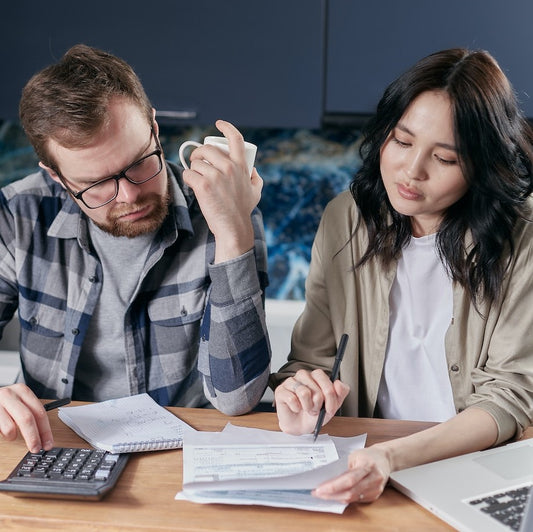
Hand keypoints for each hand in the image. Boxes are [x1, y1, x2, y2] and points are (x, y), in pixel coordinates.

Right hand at [0, 383, 53, 451]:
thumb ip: (31, 413)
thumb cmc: (4, 402)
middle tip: (35, 448)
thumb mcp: (19, 401)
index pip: (39, 412)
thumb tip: (43, 435)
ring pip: (10, 428)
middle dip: (33, 437)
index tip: (48, 443)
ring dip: (12, 436)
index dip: (45, 430)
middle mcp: (10, 395)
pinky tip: (1, 428)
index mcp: (22, 391)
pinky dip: (2, 434)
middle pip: (27, 419)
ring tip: (10, 434)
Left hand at [182, 119, 262, 262]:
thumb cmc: (243, 210)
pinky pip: (188, 174)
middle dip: (198, 153)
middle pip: (207, 149)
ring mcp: (215, 176)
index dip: (226, 127)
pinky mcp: (203, 186)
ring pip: (196, 163)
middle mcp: (229, 168)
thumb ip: (256, 178)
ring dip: (193, 169)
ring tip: (196, 178)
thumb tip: (253, 169)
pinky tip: (192, 185)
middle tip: (196, 161)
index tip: (219, 123)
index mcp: (241, 166)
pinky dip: (188, 179)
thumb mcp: (256, 191)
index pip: (235, 138)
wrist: (233, 227)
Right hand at [274, 368, 349, 434]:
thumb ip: (341, 393)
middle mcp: (303, 375)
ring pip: (304, 393)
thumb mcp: (332, 405)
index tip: (329, 408)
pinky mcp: (281, 390)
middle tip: (315, 409)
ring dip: (307, 407)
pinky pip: (292, 399)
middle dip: (318, 404)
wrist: (300, 426)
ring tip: (306, 409)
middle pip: (315, 388)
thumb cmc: (315, 413)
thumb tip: (338, 383)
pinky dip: (296, 408)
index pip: (323, 378)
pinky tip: (296, 408)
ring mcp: (291, 382)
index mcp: (316, 376)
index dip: (329, 395)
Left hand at [312, 446, 390, 503]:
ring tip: (324, 495)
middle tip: (318, 493)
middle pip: (350, 492)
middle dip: (332, 495)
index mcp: (367, 465)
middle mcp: (373, 479)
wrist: (385, 458)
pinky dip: (345, 499)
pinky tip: (336, 496)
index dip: (333, 486)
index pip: (349, 479)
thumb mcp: (354, 456)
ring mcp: (376, 489)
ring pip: (353, 498)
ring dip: (337, 498)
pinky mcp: (375, 495)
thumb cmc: (368, 455)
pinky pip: (357, 500)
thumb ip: (344, 468)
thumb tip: (329, 480)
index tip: (320, 489)